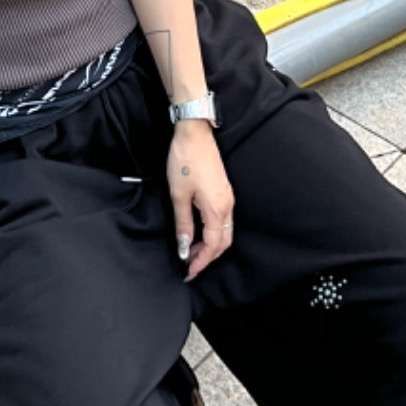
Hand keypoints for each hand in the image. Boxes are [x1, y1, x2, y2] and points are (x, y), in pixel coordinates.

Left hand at [167, 120, 233, 280]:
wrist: (195, 133)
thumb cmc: (185, 161)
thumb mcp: (178, 195)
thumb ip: (183, 224)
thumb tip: (184, 247)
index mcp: (217, 209)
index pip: (212, 246)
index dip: (201, 262)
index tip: (188, 272)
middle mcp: (227, 206)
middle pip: (223, 242)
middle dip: (207, 257)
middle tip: (190, 266)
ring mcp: (227, 198)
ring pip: (224, 232)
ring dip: (210, 245)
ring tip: (190, 251)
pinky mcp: (223, 191)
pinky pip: (223, 220)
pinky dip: (212, 232)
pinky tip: (198, 232)